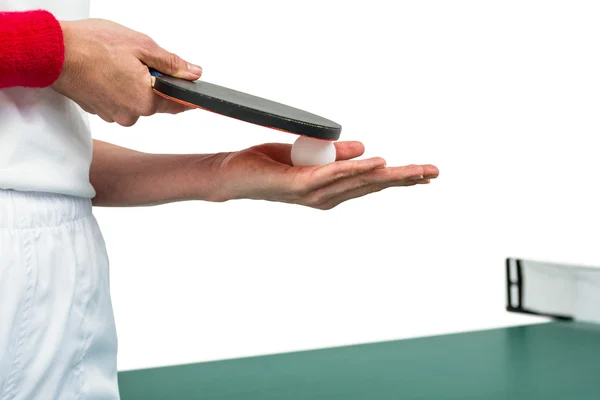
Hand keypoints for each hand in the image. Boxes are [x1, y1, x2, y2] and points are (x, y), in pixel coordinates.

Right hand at [52, 19, 200, 125]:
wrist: (52, 52)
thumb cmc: (93, 46)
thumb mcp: (142, 46)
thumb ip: (172, 63)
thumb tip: (194, 73)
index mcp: (146, 101)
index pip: (178, 104)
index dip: (184, 92)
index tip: (186, 83)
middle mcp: (131, 115)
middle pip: (154, 100)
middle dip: (153, 82)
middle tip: (138, 60)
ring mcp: (113, 114)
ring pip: (135, 100)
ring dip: (133, 83)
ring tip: (117, 63)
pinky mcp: (98, 110)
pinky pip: (117, 99)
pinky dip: (116, 86)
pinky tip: (106, 70)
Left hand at [200, 141, 438, 209]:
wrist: (231, 175)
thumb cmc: (267, 165)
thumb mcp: (307, 154)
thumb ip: (336, 154)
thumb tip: (366, 148)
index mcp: (331, 189)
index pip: (371, 183)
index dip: (399, 178)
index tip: (426, 175)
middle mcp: (327, 195)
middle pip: (373, 185)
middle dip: (405, 179)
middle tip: (435, 173)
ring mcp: (315, 193)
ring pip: (360, 181)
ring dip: (391, 175)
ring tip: (418, 170)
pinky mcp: (300, 184)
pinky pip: (333, 174)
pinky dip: (357, 168)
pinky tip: (379, 163)